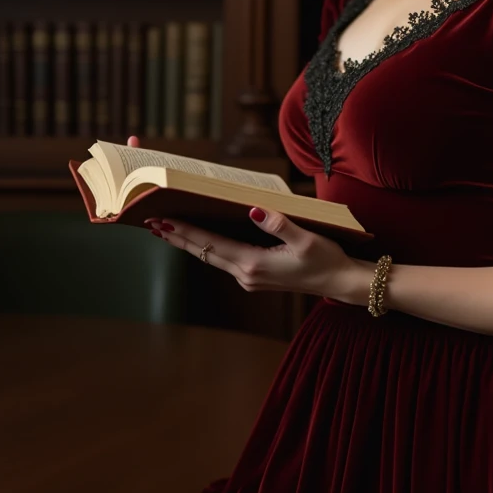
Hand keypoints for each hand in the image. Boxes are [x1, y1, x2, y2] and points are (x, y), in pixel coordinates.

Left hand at [131, 135, 354, 300]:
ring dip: (190, 244)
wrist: (339, 282)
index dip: (186, 231)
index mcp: (254, 264)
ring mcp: (249, 279)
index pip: (211, 244)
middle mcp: (246, 275)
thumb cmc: (326, 258)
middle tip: (152, 223)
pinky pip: (224, 261)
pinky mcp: (255, 278)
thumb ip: (278, 223)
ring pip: (211, 258)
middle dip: (178, 237)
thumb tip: (253, 210)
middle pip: (204, 253)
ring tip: (168, 230)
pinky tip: (200, 240)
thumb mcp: (306, 237)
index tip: (163, 221)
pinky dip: (207, 248)